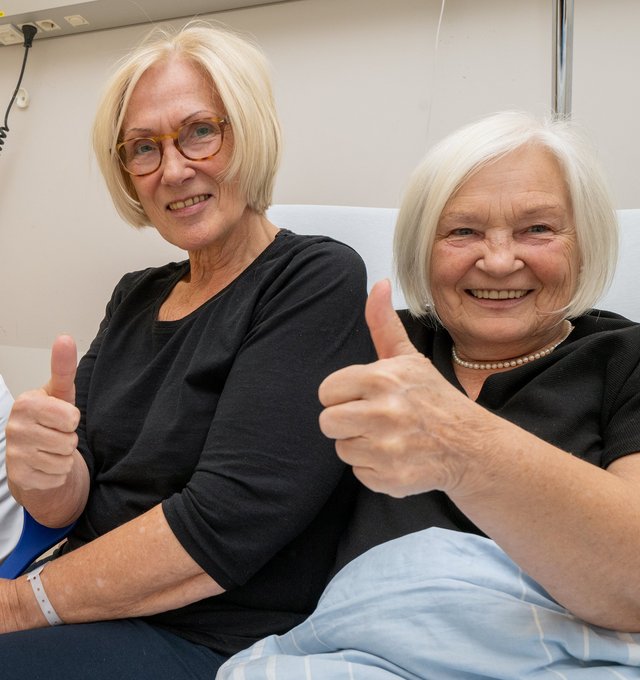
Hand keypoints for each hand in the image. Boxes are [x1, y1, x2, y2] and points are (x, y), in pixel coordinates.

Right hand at [6, 335, 80, 491]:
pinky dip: (57, 473)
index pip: (71, 417)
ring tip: (51, 448)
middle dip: (69, 439)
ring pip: (64, 459)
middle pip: (69, 440)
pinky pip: (57, 476)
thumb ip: (63, 368)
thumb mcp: (59, 393)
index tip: (60, 416)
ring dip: (64, 456)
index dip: (72, 419)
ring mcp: (14, 454)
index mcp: (25, 404)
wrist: (33, 455)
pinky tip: (45, 464)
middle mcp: (14, 428)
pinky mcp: (20, 477)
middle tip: (56, 434)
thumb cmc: (50, 419)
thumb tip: (64, 338)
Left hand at [319, 280, 484, 497]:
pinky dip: (375, 469)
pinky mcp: (392, 479)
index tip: (366, 396)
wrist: (471, 446)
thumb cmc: (433, 398)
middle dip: (348, 421)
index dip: (343, 395)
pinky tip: (397, 457)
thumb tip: (377, 284)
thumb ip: (383, 323)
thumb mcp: (408, 357)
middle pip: (328, 422)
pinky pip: (359, 474)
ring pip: (342, 449)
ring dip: (361, 446)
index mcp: (381, 378)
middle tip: (375, 419)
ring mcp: (388, 448)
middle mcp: (383, 413)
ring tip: (389, 437)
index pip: (326, 391)